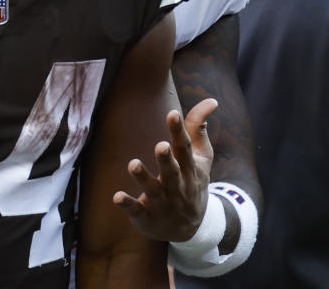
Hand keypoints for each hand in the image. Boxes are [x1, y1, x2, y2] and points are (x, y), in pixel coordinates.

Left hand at [112, 98, 217, 242]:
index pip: (185, 149)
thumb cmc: (192, 182)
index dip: (179, 131)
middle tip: (160, 145)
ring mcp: (162, 203)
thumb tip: (211, 100)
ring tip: (133, 164)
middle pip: (172, 172)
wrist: (191, 229)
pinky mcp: (146, 216)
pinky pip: (136, 210)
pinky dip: (127, 204)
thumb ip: (198, 128)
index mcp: (190, 170)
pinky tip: (116, 196)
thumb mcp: (200, 158)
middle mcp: (177, 186)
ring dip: (143, 178)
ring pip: (152, 190)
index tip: (172, 114)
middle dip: (166, 160)